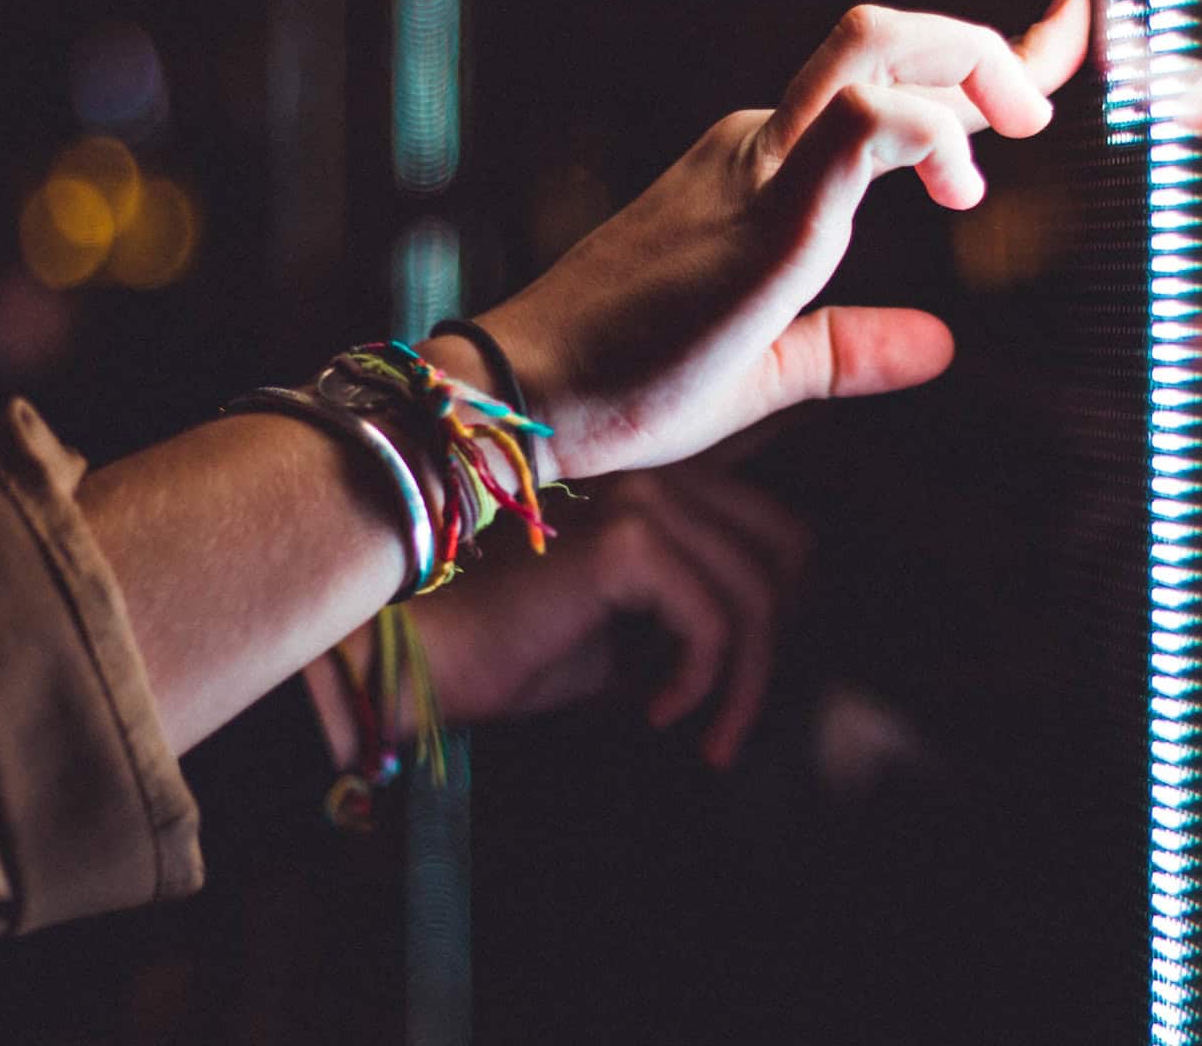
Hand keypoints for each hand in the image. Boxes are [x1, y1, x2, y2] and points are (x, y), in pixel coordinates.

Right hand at [307, 452, 809, 769]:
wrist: (415, 659)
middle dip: (773, 641)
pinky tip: (654, 712)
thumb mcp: (620, 630)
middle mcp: (654, 467)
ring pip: (755, 591)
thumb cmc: (503, 648)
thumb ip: (686, 617)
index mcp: (657, 476)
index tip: (748, 674)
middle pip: (786, 547)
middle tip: (733, 711)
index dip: (784, 600)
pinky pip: (713, 619)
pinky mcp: (625, 541)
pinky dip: (702, 681)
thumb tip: (755, 646)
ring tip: (708, 733)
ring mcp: (641, 495)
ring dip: (744, 681)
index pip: (773, 520)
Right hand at [447, 0, 1090, 481]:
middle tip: (1038, 114)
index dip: (981, 55)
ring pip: (875, 48)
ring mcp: (755, 167)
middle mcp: (760, 146)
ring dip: (967, 63)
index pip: (883, 86)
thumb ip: (854, 349)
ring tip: (1014, 132)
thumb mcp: (769, 366)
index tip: (1060, 40)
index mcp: (763, 173)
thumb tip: (944, 346)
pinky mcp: (760, 211)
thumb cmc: (630, 384)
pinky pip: (863, 125)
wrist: (529, 396)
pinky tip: (955, 190)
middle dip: (988, 48)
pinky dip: (928, 134)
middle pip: (887, 38)